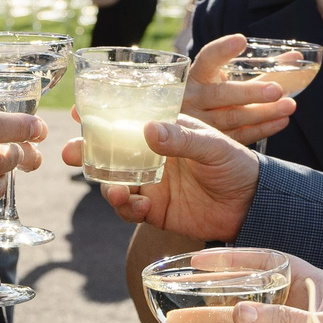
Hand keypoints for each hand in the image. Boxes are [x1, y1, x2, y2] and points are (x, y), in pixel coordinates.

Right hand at [61, 112, 259, 239]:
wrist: (254, 205)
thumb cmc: (236, 165)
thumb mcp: (213, 145)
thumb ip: (182, 139)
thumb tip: (149, 129)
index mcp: (163, 132)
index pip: (125, 120)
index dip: (98, 116)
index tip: (76, 112)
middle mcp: (150, 156)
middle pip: (107, 153)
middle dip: (83, 153)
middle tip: (68, 152)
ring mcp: (150, 184)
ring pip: (112, 182)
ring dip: (105, 184)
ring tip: (114, 189)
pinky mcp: (155, 211)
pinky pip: (129, 209)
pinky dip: (126, 207)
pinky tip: (134, 205)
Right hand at [185, 33, 296, 143]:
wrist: (186, 130)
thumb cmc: (215, 96)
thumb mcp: (227, 81)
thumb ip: (260, 71)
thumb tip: (296, 58)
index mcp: (195, 77)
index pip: (207, 60)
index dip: (222, 51)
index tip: (240, 40)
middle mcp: (192, 99)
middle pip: (221, 95)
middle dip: (251, 92)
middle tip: (276, 90)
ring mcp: (198, 124)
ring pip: (231, 118)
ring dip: (263, 112)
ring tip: (289, 105)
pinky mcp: (209, 143)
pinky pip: (237, 136)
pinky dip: (261, 129)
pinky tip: (281, 121)